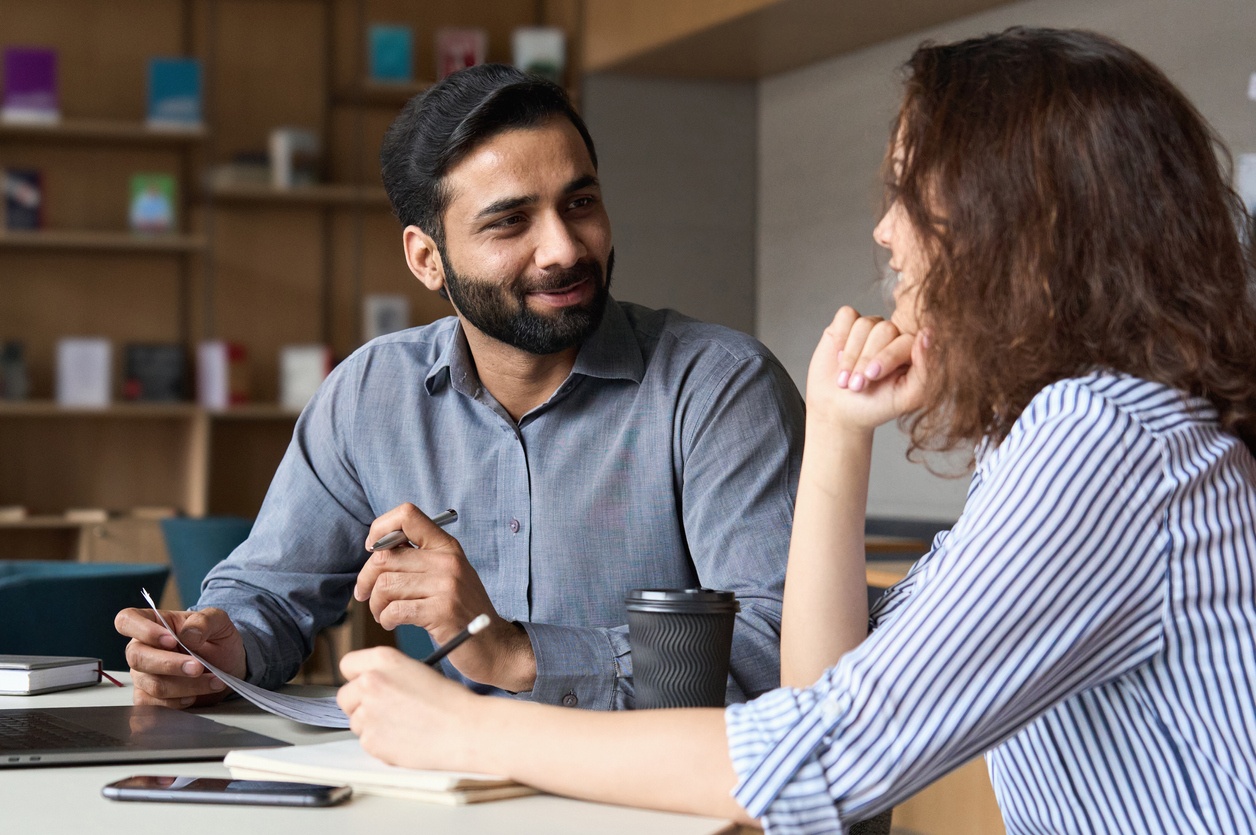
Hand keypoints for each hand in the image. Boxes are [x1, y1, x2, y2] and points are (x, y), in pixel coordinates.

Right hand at [114, 606, 245, 707]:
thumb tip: (189, 635)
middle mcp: (142, 649)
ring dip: (186, 686)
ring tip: (213, 681)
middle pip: (137, 657)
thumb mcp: (219, 621)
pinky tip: (195, 696)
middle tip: (198, 667)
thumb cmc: (218, 641)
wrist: (228, 667)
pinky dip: (179, 703)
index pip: (127, 620)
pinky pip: (153, 705)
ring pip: (152, 684)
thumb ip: (204, 621)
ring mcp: (143, 675)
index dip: (143, 630)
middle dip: (171, 665)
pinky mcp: (148, 698)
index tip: (171, 640)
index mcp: (154, 624)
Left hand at [338, 646, 484, 770]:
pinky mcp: (371, 741)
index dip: (358, 677)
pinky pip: (367, 742)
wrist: (465, 729)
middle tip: (385, 710)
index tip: (365, 685)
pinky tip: (405, 738)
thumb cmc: (450, 701)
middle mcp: (370, 683)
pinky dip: (381, 743)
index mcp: (383, 659)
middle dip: (360, 704)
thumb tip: (370, 686)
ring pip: (356, 721)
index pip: (347, 665)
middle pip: (345, 696)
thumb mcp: (417, 670)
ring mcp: (367, 713)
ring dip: (372, 725)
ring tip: (403, 725)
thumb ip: (387, 674)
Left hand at [354, 503, 535, 691]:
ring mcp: (447, 585)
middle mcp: (447, 561)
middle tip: (365, 595)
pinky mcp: (442, 611)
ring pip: (385, 585)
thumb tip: (375, 549)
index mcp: (447, 546)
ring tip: (383, 613)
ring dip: (376, 604)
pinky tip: (392, 623)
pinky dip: (385, 619)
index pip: (407, 515)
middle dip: (366, 579)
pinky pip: (394, 609)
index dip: (380, 529)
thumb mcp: (448, 575)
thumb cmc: (463, 612)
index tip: (372, 551)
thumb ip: (419, 560)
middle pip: (384, 557)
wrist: (494, 645)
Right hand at [805, 305, 927, 431]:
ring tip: (845, 379)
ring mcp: (870, 327)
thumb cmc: (876, 406)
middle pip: (884, 330)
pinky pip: (846, 315)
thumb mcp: (906, 397)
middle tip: (856, 385)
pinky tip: (838, 356)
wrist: (839, 412)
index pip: (906, 340)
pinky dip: (840, 336)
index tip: (871, 377)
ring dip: (850, 354)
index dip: (887, 357)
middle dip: (865, 359)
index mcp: (912, 351)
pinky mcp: (847, 323)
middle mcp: (893, 335)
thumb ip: (925, 370)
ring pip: (863, 324)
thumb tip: (927, 334)